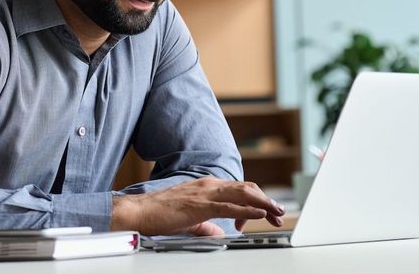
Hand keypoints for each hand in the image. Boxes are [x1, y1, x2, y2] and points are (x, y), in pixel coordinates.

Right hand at [110, 177, 284, 235]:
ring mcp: (205, 193)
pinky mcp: (201, 205)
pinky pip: (230, 206)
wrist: (139, 211)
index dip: (257, 200)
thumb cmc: (160, 214)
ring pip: (243, 194)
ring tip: (276, 211)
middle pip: (246, 189)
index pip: (239, 189)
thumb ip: (207, 225)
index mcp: (207, 187)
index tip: (267, 213)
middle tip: (279, 213)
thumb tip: (220, 233)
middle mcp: (209, 185)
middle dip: (266, 200)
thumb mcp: (190, 220)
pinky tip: (259, 214)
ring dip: (263, 203)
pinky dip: (248, 209)